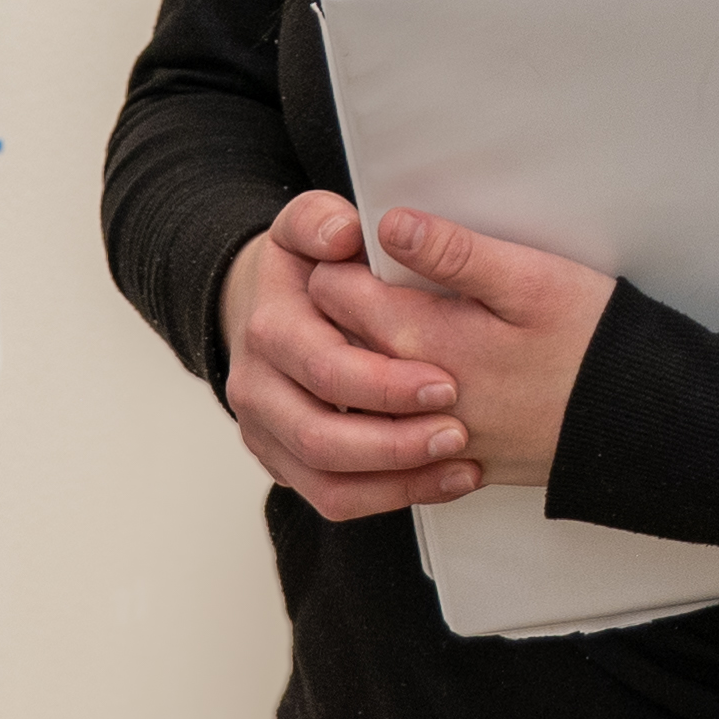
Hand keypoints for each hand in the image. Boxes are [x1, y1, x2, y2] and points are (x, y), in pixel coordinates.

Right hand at [217, 195, 480, 521]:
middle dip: (396, 441)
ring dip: (398, 481)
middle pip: (321, 437)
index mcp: (270, 329)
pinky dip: (392, 498)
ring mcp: (267, 432)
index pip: (325, 368)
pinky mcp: (285, 463)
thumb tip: (343, 236)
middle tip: (459, 431)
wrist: (267, 307)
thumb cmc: (306, 267)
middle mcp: (258, 388)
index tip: (445, 383)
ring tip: (460, 463)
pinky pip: (333, 499)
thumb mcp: (309, 226)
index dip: (385, 384)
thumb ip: (322, 220)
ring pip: (326, 482)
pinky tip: (445, 480)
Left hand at [298, 209, 610, 490]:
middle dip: (338, 308)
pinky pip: (388, 438)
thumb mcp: (532, 280)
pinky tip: (410, 384)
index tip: (359, 244)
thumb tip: (391, 225)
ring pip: (356, 396)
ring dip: (356, 361)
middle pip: (334, 343)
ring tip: (388, 328)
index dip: (340, 258)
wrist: (639, 425)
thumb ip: (455, 254)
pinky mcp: (449, 462)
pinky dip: (384, 410)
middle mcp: (408, 398)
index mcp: (422, 340)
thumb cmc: (593, 346)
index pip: (333, 291)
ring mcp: (426, 437)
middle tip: (367, 278)